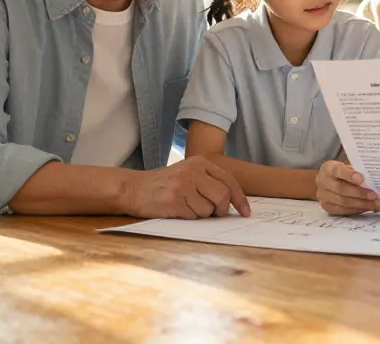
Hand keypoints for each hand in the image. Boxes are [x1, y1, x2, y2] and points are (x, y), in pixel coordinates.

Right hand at [122, 155, 250, 219]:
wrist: (133, 188)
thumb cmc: (164, 184)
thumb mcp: (188, 173)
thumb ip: (209, 182)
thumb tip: (234, 203)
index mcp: (200, 163)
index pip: (229, 181)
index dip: (240, 199)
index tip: (246, 212)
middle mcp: (193, 171)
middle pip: (223, 196)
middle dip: (221, 210)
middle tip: (214, 213)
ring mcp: (184, 186)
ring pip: (209, 210)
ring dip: (202, 214)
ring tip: (187, 206)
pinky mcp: (175, 201)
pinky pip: (194, 216)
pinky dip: (189, 217)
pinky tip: (177, 209)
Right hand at [315, 161, 379, 214]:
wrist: (326, 182)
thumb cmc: (341, 173)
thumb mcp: (347, 167)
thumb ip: (357, 171)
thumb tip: (376, 180)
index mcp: (328, 168)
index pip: (337, 171)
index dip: (349, 175)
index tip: (362, 179)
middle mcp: (323, 182)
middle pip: (341, 189)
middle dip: (360, 193)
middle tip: (374, 196)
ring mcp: (323, 196)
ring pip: (343, 202)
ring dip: (361, 204)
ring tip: (375, 204)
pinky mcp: (327, 207)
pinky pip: (343, 211)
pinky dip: (357, 210)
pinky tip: (367, 208)